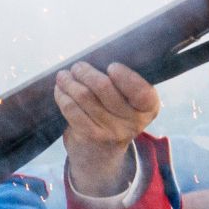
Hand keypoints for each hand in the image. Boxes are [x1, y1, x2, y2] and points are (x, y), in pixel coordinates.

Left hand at [56, 62, 160, 196]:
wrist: (102, 152)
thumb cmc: (114, 112)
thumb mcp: (129, 101)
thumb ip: (122, 81)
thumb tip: (96, 55)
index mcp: (148, 107)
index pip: (140, 91)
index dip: (125, 77)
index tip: (111, 66)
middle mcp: (133, 122)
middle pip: (104, 88)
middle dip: (86, 72)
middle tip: (77, 66)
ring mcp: (111, 131)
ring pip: (84, 96)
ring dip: (70, 81)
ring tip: (64, 75)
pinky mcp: (89, 135)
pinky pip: (71, 109)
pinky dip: (62, 95)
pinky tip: (60, 89)